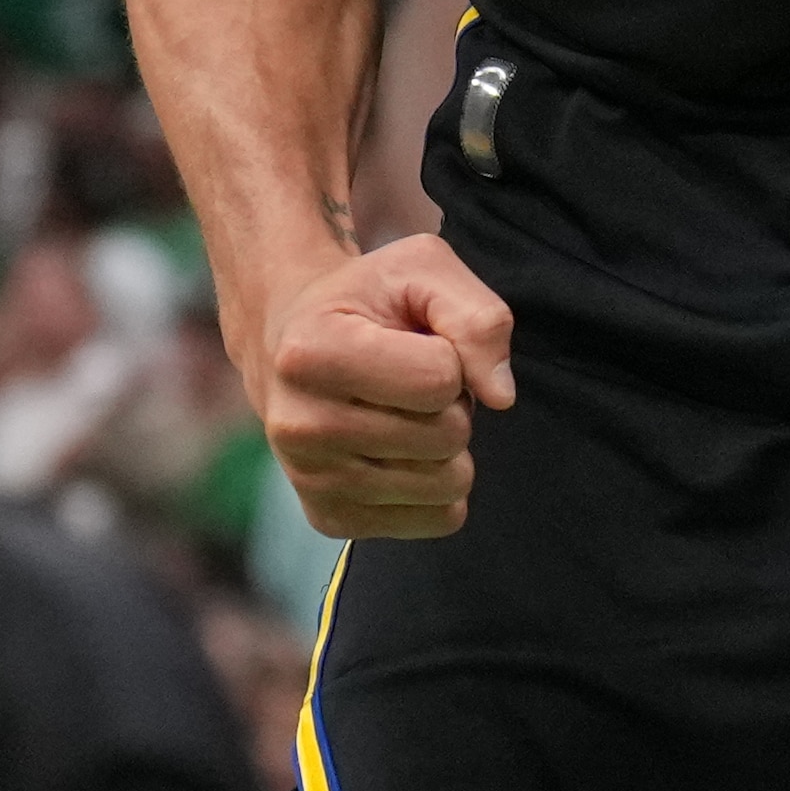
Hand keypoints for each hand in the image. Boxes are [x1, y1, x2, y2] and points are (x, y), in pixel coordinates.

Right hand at [262, 236, 517, 541]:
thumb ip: (476, 317)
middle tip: (410, 381)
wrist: (287, 343)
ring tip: (405, 412)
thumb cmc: (364, 301)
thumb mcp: (421, 271)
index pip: (440, 379)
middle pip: (448, 436)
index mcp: (310, 353)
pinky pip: (439, 519)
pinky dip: (437, 485)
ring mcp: (311, 480)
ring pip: (450, 485)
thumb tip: (502, 396)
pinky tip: (398, 450)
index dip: (451, 356)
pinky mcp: (329, 518)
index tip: (415, 343)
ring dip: (447, 446)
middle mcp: (299, 426)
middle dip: (451, 404)